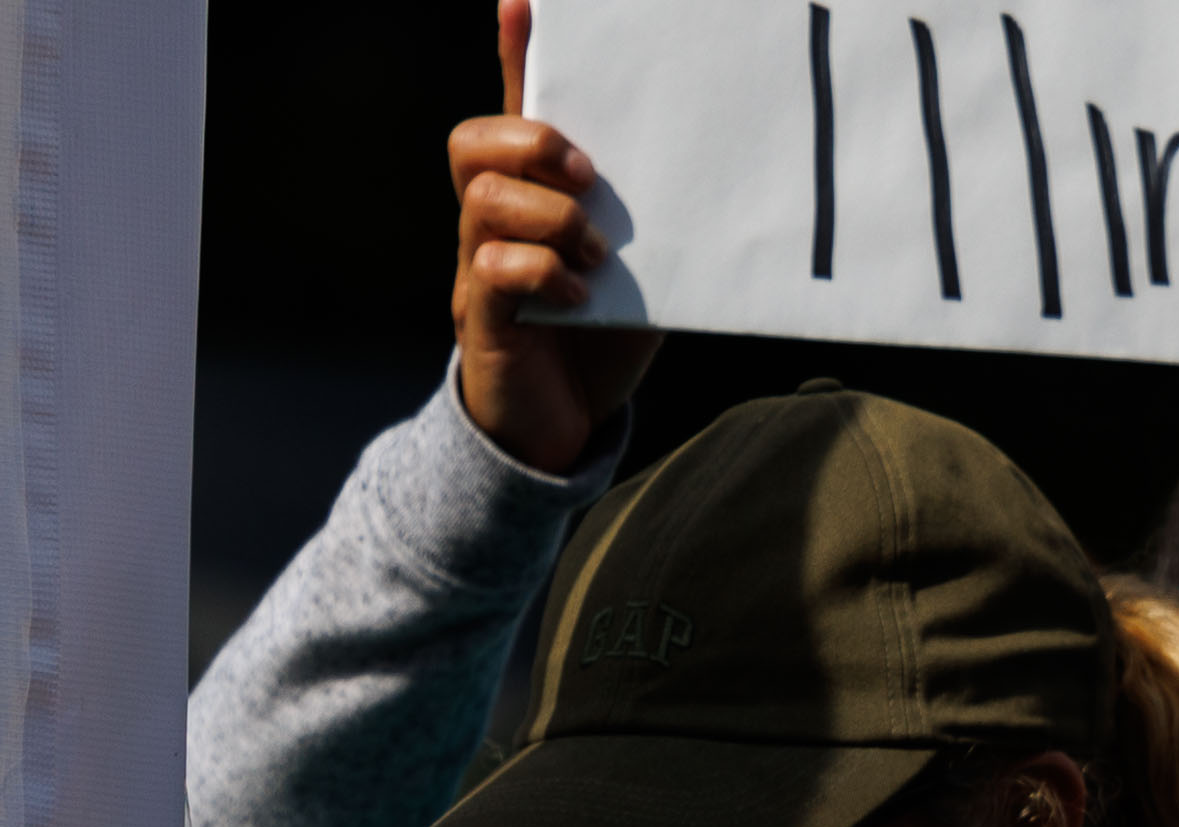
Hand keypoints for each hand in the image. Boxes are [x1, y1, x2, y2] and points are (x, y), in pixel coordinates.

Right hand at [450, 0, 655, 480]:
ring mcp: (477, 270)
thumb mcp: (638, 269)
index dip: (513, 54)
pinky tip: (580, 298)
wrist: (562, 430)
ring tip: (597, 253)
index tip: (524, 2)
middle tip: (589, 176)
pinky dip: (543, 275)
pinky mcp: (481, 322)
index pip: (510, 110)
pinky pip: (492, 272)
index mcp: (528, 198)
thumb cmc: (599, 340)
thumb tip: (706, 172)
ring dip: (550, 217)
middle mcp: (489, 225)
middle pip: (472, 143)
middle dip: (532, 143)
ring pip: (482, 202)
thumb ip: (651, 221)